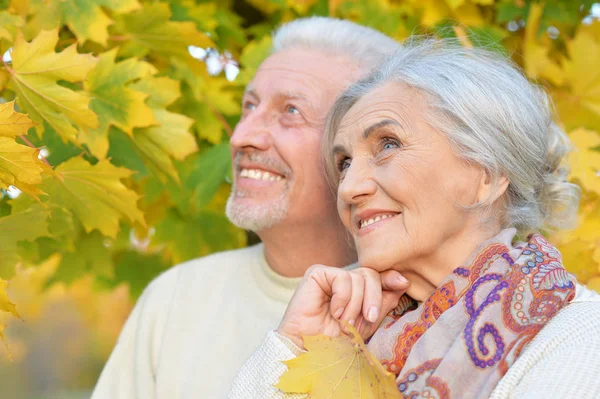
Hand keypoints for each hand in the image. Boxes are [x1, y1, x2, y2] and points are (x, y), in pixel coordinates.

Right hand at [276, 265, 409, 348]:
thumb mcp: (367, 323)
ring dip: (355, 306)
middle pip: (371, 275)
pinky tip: (333, 312)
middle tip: (365, 321)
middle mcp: (344, 280)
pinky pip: (343, 278)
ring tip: (344, 322)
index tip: (403, 284)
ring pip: (359, 278)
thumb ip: (383, 301)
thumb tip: (403, 281)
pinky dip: (343, 299)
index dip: (391, 279)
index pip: (379, 276)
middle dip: (372, 300)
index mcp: (357, 290)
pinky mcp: (317, 274)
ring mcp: (330, 276)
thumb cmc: (336, 341)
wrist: (311, 352)